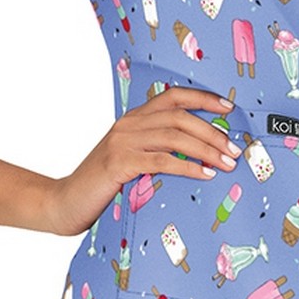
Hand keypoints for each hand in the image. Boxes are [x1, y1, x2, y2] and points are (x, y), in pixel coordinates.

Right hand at [45, 86, 240, 236]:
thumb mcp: (130, 159)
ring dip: (206, 149)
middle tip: (234, 149)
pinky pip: (162, 160)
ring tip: (226, 163)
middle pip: (179, 116)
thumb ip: (155, 150)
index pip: (173, 96)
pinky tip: (204, 174)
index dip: (203, 98)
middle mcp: (128, 124)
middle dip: (212, 131)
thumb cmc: (102, 184)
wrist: (64, 202)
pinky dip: (188, 167)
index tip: (229, 108)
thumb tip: (200, 153)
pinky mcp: (119, 163)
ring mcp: (122, 142)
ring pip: (174, 136)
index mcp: (133, 119)